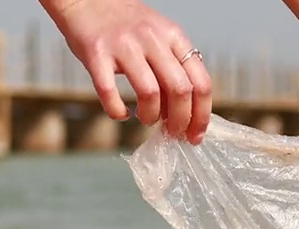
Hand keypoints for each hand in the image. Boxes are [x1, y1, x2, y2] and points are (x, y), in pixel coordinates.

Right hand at [42, 0, 211, 142]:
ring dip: (150, 116)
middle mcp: (152, 38)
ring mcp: (124, 45)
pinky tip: (120, 113)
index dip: (201, 115)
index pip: (201, 81)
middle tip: (172, 133)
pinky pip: (109, 92)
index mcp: (173, 36)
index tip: (195, 135)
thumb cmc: (125, 24)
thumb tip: (184, 112)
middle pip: (180, 90)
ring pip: (149, 93)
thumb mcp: (159, 36)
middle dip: (180, 121)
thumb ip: (173, 67)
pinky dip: (117, 111)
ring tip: (146, 118)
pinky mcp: (97, 53)